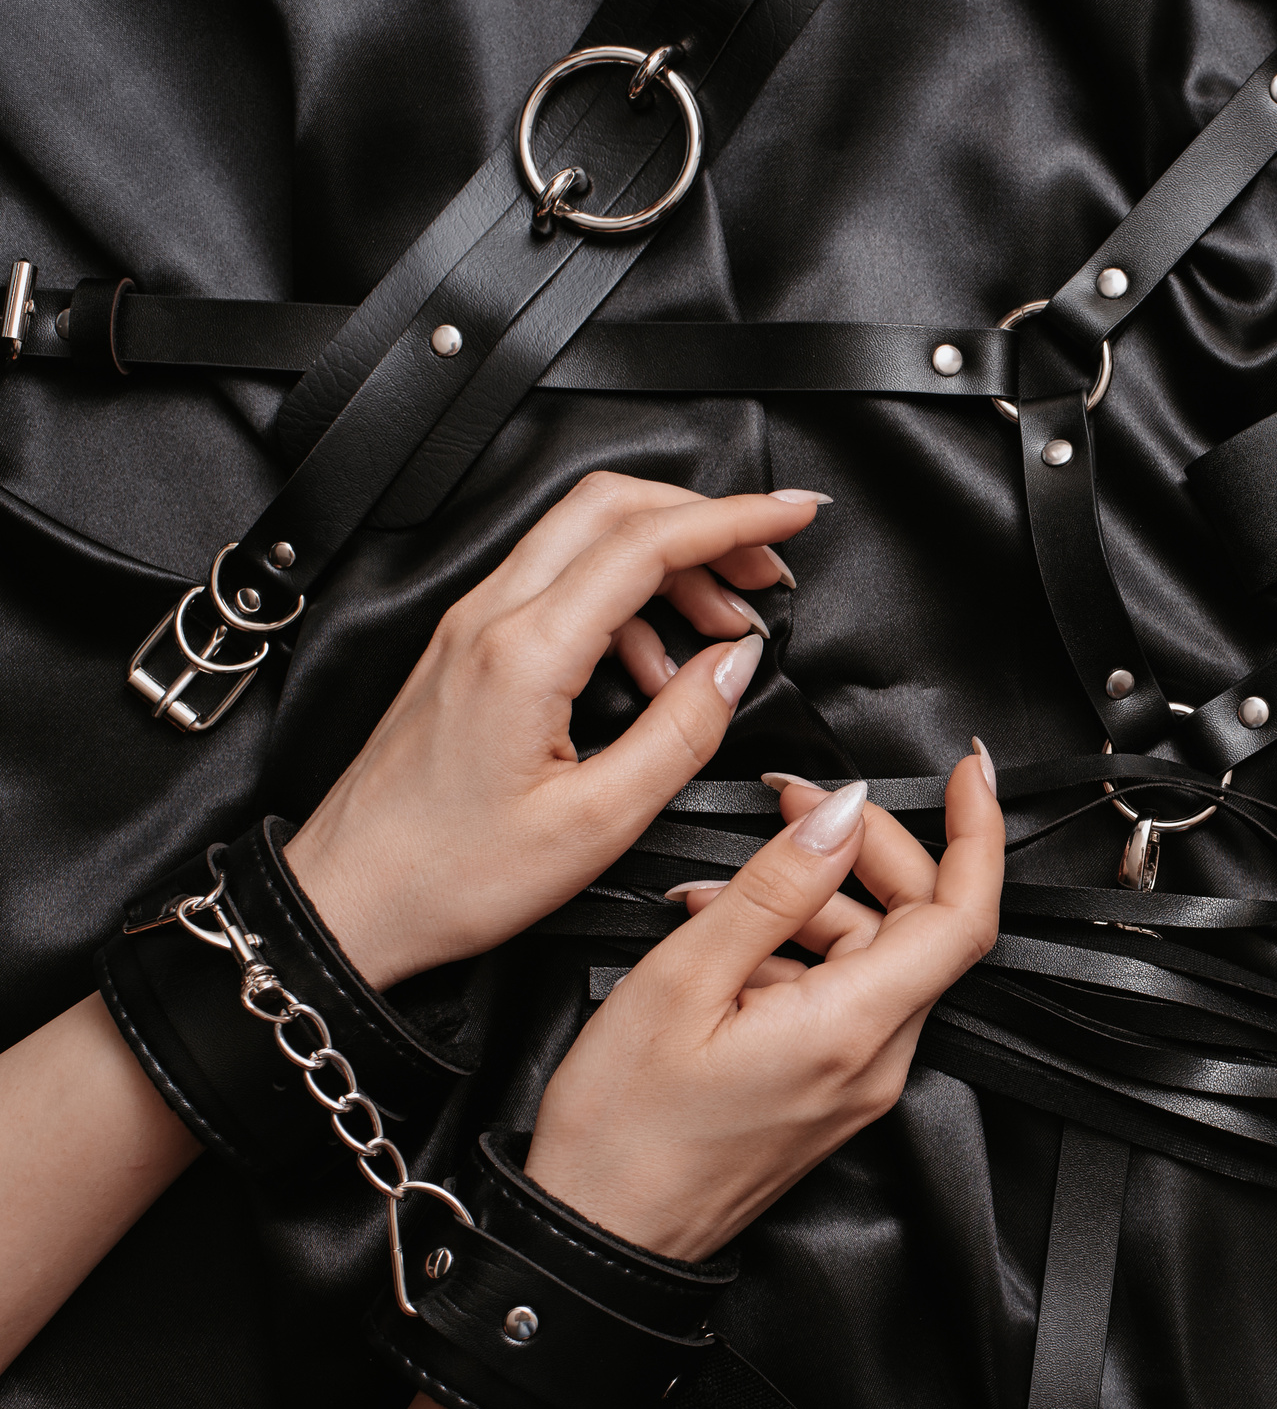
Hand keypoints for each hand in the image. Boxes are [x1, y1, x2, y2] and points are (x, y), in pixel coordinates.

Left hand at [282, 472, 829, 990]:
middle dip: (706, 518)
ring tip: (724, 628)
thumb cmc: (450, 877)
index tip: (797, 512)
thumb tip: (736, 662)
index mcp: (525, 653)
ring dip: (670, 563)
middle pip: (611, 505)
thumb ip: (681, 731)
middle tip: (769, 562)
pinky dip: (628, 600)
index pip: (648, 541)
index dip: (737, 517)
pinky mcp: (467, 648)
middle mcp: (490, 619)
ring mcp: (472, 627)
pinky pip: (559, 585)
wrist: (347, 904)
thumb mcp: (597, 823)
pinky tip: (656, 667)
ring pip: (585, 538)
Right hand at [521, 751, 1004, 1259]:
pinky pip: (842, 995)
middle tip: (792, 803)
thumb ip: (775, 889)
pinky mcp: (832, 1091)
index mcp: (852, 1030)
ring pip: (873, 954)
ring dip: (811, 901)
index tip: (966, 774)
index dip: (976, 832)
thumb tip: (841, 815)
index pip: (963, 916)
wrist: (600, 1244)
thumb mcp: (682, 981)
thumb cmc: (620, 1135)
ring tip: (717, 891)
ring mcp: (858, 1081)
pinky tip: (725, 939)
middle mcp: (875, 1060)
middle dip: (865, 847)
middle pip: (917, 923)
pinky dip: (794, 950)